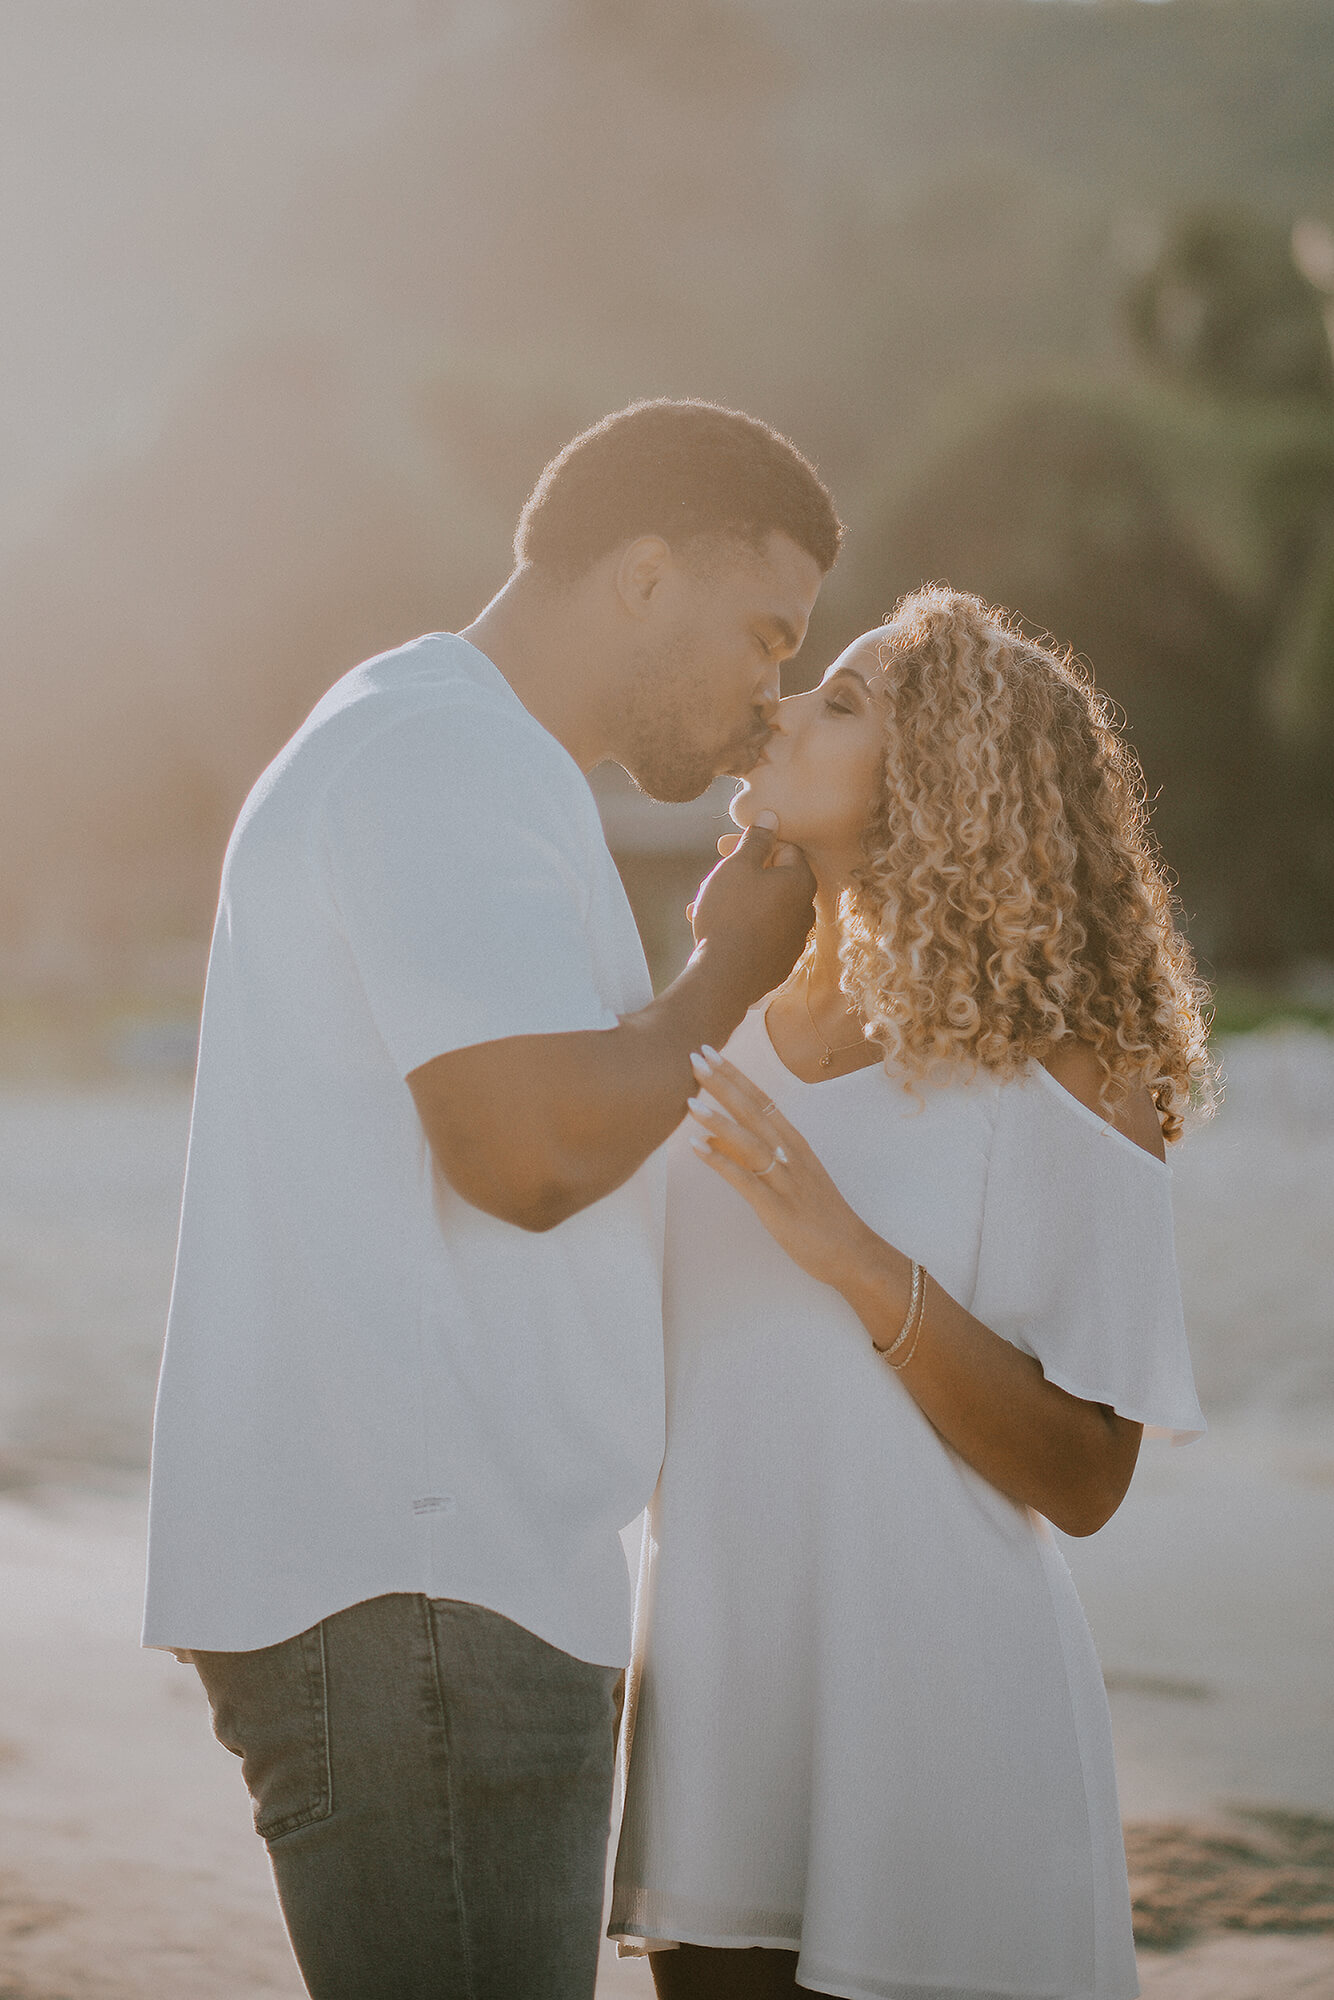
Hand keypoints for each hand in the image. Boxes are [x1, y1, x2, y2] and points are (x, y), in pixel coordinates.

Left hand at [685, 1047, 873, 1290]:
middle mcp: (790, 1153)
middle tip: (696, 1057)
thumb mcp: (789, 1175)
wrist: (850, 1251)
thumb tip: (711, 1135)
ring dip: (718, 1119)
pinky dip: (720, 1161)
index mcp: (794, 1141)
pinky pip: (744, 1179)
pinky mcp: (776, 1206)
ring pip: (748, 1141)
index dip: (735, 1075)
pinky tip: (696, 1147)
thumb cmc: (818, 1213)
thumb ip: (752, 1153)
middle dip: (723, 1083)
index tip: (710, 1052)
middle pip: (752, 1110)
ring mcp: (784, 1178)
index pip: (761, 1099)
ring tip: (690, 1101)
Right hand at [688, 817, 815, 1004]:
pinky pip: (759, 935)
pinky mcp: (779, 963)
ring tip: (700, 906)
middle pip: (773, 880)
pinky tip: (712, 930)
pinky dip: (739, 927)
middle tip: (710, 878)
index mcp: (800, 881)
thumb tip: (772, 816)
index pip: (784, 849)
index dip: (752, 844)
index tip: (723, 849)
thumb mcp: (738, 866)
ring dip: (734, 902)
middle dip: (741, 875)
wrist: (725, 976)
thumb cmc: (731, 913)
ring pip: (762, 909)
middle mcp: (805, 910)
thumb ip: (756, 840)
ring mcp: (794, 940)